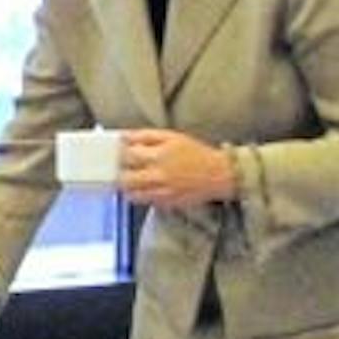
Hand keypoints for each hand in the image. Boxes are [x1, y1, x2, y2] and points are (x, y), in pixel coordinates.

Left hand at [121, 128, 236, 208]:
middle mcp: (158, 175)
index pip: (127, 155)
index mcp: (159, 154)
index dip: (120, 153)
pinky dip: (138, 195)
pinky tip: (144, 187)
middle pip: (124, 178)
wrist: (217, 175)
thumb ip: (145, 136)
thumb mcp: (172, 136)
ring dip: (126, 186)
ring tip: (132, 179)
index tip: (122, 153)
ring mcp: (161, 191)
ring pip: (130, 193)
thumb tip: (123, 137)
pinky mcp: (165, 203)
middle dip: (120, 172)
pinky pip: (142, 201)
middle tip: (123, 168)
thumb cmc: (195, 153)